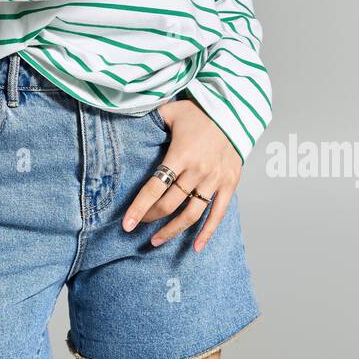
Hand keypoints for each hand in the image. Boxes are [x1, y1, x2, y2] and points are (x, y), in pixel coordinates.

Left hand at [121, 98, 242, 250]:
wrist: (233, 110)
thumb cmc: (198, 112)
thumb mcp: (170, 111)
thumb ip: (150, 119)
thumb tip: (125, 118)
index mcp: (181, 154)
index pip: (155, 187)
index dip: (139, 207)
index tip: (126, 224)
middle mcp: (198, 170)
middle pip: (170, 204)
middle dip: (150, 218)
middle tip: (137, 226)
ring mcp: (215, 179)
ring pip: (191, 214)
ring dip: (172, 230)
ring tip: (156, 240)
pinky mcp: (229, 184)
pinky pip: (218, 214)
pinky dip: (207, 233)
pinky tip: (195, 248)